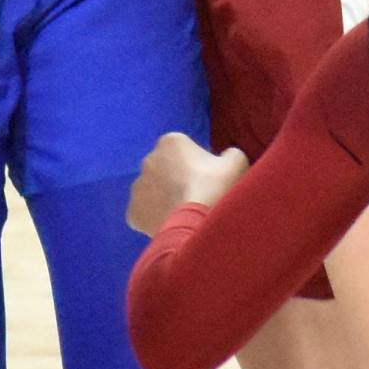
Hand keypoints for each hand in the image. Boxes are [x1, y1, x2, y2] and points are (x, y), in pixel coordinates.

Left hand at [127, 133, 249, 237]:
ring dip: (165, 199)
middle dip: (177, 180)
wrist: (194, 225)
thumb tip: (226, 156)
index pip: (184, 150)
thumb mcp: (236, 162)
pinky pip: (145, 214)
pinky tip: (171, 226)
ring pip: (153, 192)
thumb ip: (230, 154)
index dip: (198, 165)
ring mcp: (137, 187)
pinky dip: (155, 219)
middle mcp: (148, 159)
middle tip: (197, 198)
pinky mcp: (132, 211)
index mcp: (171, 142)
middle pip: (166, 169)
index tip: (209, 181)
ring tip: (184, 215)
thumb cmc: (215, 188)